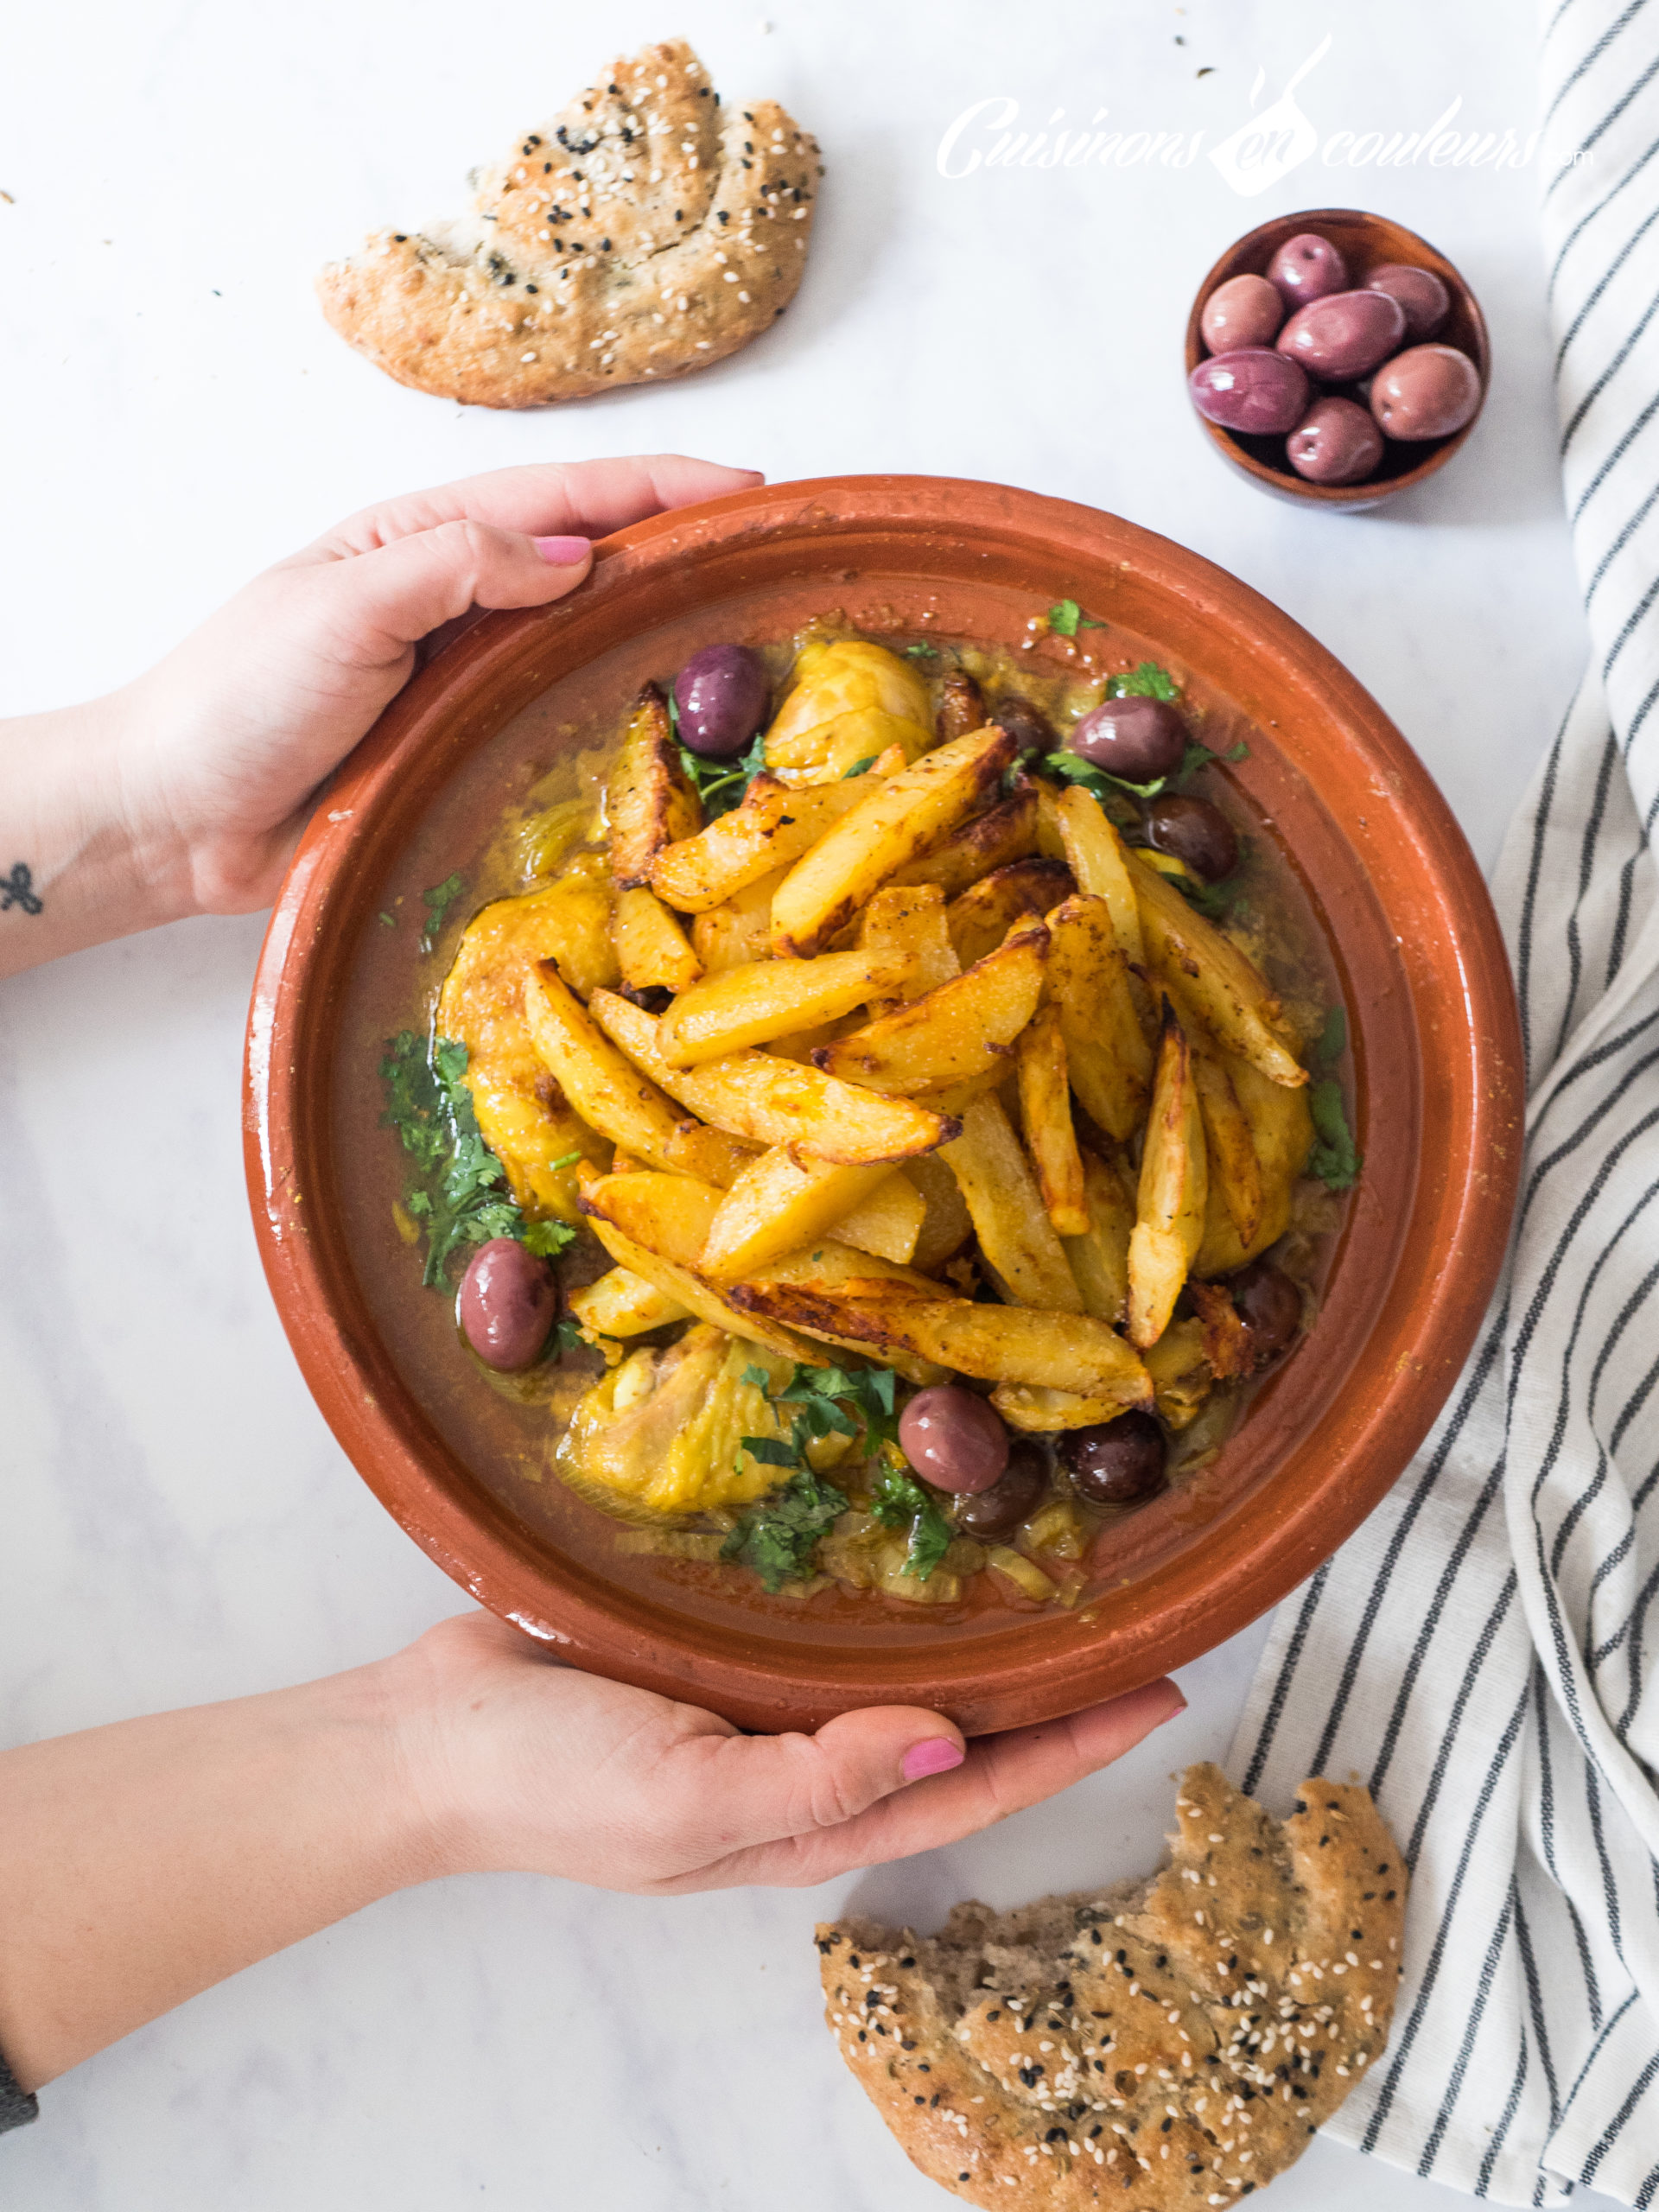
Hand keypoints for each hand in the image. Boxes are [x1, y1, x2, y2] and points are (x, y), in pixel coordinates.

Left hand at [0, 455, 758, 974]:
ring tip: (746, 634)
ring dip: (660, 633)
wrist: (177, 816)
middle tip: (767, 558)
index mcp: (426, 539)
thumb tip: (574, 558)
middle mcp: (459, 601)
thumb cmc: (240, 696)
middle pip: (591, 560)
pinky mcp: (467, 752)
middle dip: (679, 548)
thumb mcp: (347, 606)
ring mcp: (467, 680)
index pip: (564, 496)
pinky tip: (668, 727)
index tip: (746, 489)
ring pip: (586, 642)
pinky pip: (558, 724)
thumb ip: (457, 568)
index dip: (657, 487)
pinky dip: (616, 714)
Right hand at [394, 1612, 1185, 1893]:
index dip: (1071, 1744)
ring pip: (898, 1674)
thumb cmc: (547, 1786)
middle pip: (956, 1732)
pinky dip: (886, 1600)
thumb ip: (818, 1780)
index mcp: (806, 1819)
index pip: (972, 1787)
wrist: (426, 1736)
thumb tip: (954, 1743)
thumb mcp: (689, 1803)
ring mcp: (760, 1705)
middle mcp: (800, 1763)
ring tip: (1055, 1584)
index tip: (1158, 1692)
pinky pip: (824, 1627)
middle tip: (1135, 1625)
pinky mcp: (717, 1648)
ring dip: (977, 1642)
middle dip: (1050, 1693)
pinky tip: (916, 1551)